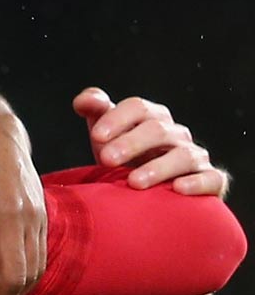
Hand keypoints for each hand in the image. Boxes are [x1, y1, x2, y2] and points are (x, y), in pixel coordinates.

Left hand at [73, 87, 230, 198]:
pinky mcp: (210, 181)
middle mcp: (175, 134)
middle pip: (157, 130)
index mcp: (150, 119)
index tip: (96, 136)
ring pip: (183, 156)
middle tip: (106, 158)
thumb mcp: (106, 135)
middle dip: (131, 143)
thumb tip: (83, 100)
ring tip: (134, 182)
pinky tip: (178, 188)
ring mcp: (194, 157)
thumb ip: (95, 112)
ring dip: (159, 167)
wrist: (147, 194)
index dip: (117, 119)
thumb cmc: (123, 159)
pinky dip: (197, 182)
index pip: (137, 108)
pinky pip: (211, 178)